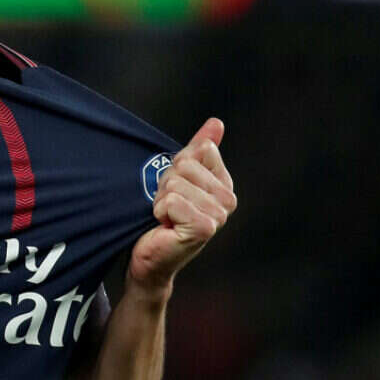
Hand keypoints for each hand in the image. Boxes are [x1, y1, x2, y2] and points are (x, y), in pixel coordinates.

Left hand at [130, 118, 235, 292]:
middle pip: (185, 164)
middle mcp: (228, 200)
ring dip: (161, 200)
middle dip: (166, 184)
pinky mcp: (204, 228)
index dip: (177, 167)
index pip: (200, 149)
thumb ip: (198, 149)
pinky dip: (160, 212)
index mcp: (224, 183)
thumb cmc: (165, 216)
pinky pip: (171, 201)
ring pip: (175, 183)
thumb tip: (217, 123)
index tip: (177, 189)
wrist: (151, 256)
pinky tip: (165, 226)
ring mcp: (219, 215)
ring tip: (166, 217)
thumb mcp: (180, 176)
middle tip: (168, 206)